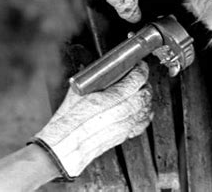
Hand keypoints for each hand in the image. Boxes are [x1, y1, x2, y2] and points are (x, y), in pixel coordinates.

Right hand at [31, 61, 152, 178]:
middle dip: (144, 83)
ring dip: (146, 98)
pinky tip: (141, 110)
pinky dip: (145, 114)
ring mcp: (125, 124)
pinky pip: (143, 123)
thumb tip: (98, 71)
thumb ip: (92, 79)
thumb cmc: (68, 121)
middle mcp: (122, 111)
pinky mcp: (125, 135)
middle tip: (139, 77)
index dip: (141, 69)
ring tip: (140, 91)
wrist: (65, 146)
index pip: (137, 79)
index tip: (139, 65)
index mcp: (111, 98)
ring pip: (146, 108)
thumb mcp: (78, 91)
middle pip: (145, 93)